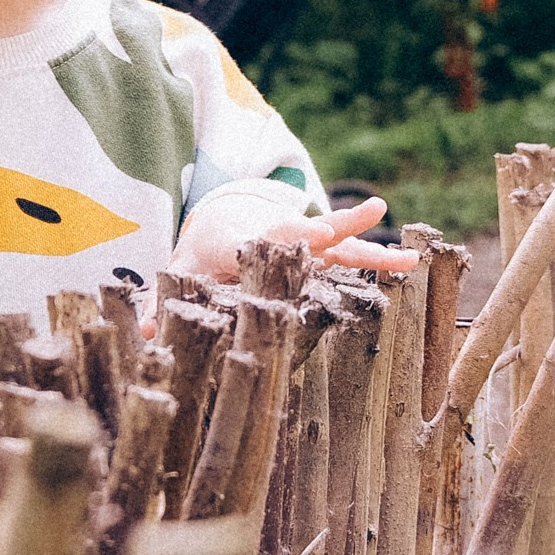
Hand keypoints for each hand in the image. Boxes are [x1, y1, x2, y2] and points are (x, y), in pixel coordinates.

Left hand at [167, 191, 417, 285]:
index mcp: (243, 240)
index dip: (278, 239)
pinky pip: (353, 255)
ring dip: (371, 248)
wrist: (228, 216)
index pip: (260, 239)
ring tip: (408, 256)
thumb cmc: (205, 253)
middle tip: (342, 226)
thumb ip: (160, 305)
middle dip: (321, 232)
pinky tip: (414, 264)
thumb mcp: (182, 273)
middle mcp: (278, 235)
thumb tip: (140, 337)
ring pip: (339, 243)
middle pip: (303, 233)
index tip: (302, 233)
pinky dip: (381, 258)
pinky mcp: (322, 249)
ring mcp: (304, 241)